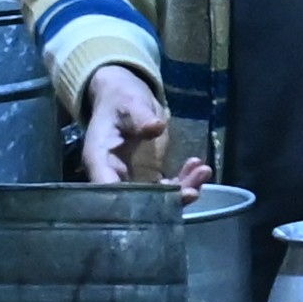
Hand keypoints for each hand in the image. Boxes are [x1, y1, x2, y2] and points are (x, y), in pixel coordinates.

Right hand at [73, 66, 202, 190]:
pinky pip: (167, 189)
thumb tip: (155, 127)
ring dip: (181, 191)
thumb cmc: (121, 99)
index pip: (108, 188)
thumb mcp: (129, 103)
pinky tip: (199, 167)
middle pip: (136, 201)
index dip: (130, 202)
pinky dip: (184, 182)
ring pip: (156, 199)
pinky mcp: (148, 178)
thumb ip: (140, 116)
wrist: (126, 99)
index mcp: (99, 160)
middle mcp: (113, 177)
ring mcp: (132, 180)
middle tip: (192, 191)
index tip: (157, 202)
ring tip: (203, 172)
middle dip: (166, 201)